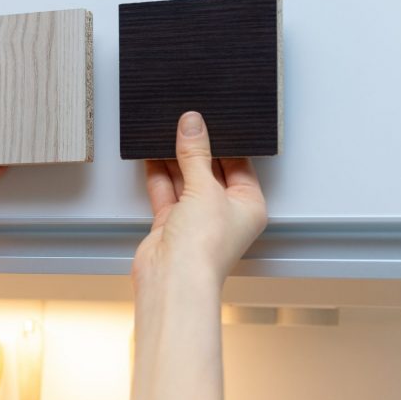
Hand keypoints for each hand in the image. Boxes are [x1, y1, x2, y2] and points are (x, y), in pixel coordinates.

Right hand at [133, 111, 267, 288]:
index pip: (239, 165)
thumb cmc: (205, 248)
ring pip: (186, 181)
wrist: (172, 278)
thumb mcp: (205, 188)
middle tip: (185, 123)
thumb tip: (193, 125)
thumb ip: (196, 154)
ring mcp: (196, 220)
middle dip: (197, 150)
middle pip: (210, 172)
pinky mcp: (171, 224)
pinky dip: (158, 175)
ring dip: (175, 160)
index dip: (225, 142)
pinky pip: (166, 192)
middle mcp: (224, 213)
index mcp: (249, 206)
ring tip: (166, 133)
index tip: (211, 121)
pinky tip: (152, 155)